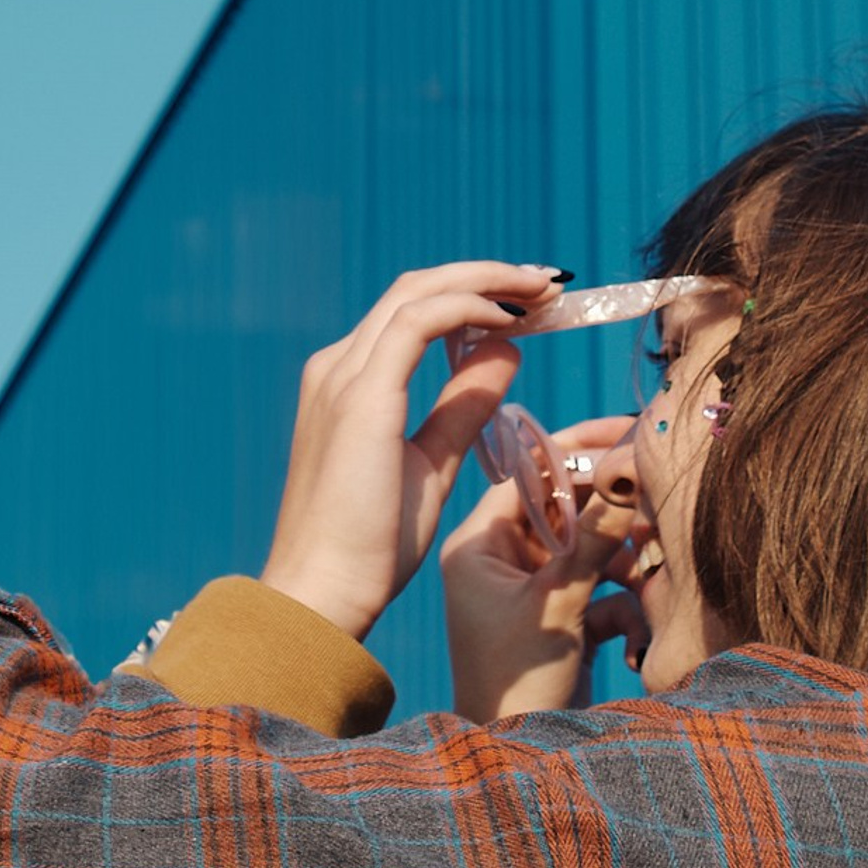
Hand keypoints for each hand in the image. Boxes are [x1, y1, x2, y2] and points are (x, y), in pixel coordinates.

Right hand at [259, 262, 565, 637]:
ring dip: (484, 281)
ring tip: (539, 290)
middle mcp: (337, 366)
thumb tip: (505, 352)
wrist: (323, 592)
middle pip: (416, 287)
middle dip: (486, 276)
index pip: (413, 311)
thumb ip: (462, 407)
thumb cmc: (370, 544)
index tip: (528, 305)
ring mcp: (342, 375)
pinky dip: (466, 308)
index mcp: (347, 383)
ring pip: (417, 292)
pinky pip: (417, 322)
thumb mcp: (431, 463)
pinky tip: (507, 321)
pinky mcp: (359, 395)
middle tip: (544, 283)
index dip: (473, 296)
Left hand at [439, 415, 641, 720]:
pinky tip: (632, 638)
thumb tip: (625, 477)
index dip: (576, 453)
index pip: (527, 476)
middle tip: (656, 499)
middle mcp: (499, 563)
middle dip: (612, 513)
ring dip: (624, 564)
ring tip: (652, 570)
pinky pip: (597, 592)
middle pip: (564, 512)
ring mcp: (529, 594)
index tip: (623, 434)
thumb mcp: (558, 605)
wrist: (516, 763)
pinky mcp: (557, 623)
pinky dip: (621, 606)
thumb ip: (593, 542)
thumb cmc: (516, 684)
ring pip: (589, 552)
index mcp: (479, 546)